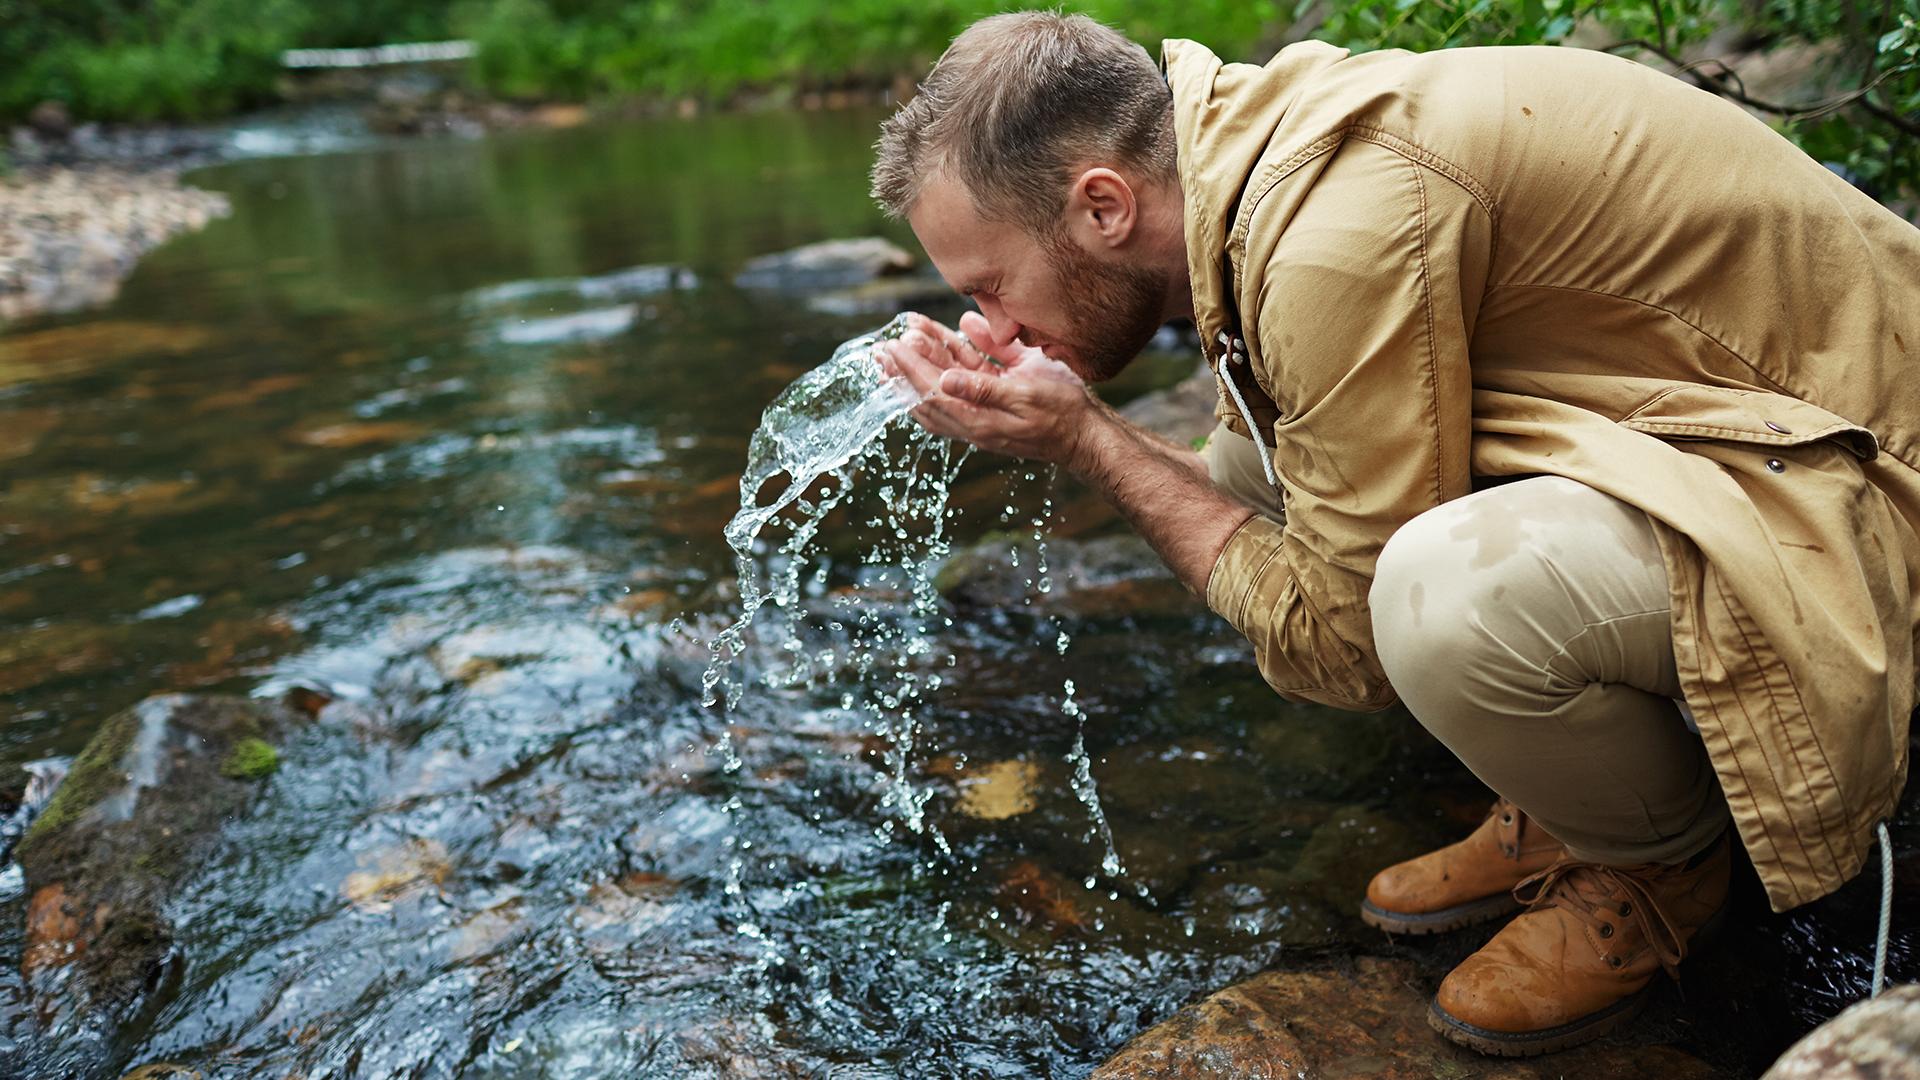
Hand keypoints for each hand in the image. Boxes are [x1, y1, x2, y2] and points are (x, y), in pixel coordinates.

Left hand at [877, 312, 1098, 464]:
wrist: (1088, 435)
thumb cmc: (1063, 414)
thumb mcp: (1026, 395)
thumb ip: (984, 388)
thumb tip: (944, 381)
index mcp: (977, 419)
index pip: (931, 392)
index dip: (909, 369)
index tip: (891, 347)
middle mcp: (974, 418)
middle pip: (929, 391)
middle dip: (905, 368)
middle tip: (882, 347)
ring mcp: (985, 410)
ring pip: (946, 383)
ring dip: (926, 359)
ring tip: (907, 336)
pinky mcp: (997, 401)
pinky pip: (969, 378)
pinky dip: (955, 358)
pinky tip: (951, 335)